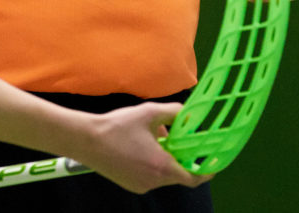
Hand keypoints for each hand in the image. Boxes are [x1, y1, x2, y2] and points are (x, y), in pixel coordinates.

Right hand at [83, 102, 208, 194]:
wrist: (86, 140)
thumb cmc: (117, 126)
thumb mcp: (149, 113)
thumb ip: (173, 112)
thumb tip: (188, 114)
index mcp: (162, 166)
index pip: (193, 178)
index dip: (205, 172)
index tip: (212, 163)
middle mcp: (154, 181)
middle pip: (178, 175)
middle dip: (181, 159)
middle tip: (178, 142)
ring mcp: (141, 185)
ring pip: (163, 175)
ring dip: (165, 161)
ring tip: (154, 140)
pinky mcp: (130, 185)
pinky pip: (149, 177)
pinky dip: (152, 166)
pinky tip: (140, 148)